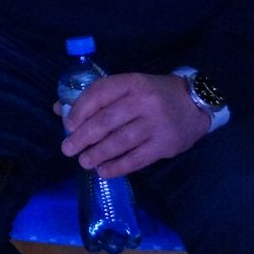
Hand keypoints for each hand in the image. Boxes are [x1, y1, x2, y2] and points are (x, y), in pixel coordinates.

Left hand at [57, 72, 208, 177]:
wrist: (195, 103)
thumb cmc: (153, 95)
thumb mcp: (128, 87)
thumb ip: (96, 96)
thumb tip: (59, 109)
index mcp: (131, 83)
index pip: (99, 94)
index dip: (80, 110)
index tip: (68, 126)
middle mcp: (143, 102)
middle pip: (106, 121)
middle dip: (83, 137)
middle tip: (68, 149)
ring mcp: (156, 124)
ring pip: (120, 141)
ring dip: (97, 154)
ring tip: (83, 162)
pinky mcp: (165, 145)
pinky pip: (137, 159)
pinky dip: (118, 167)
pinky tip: (104, 171)